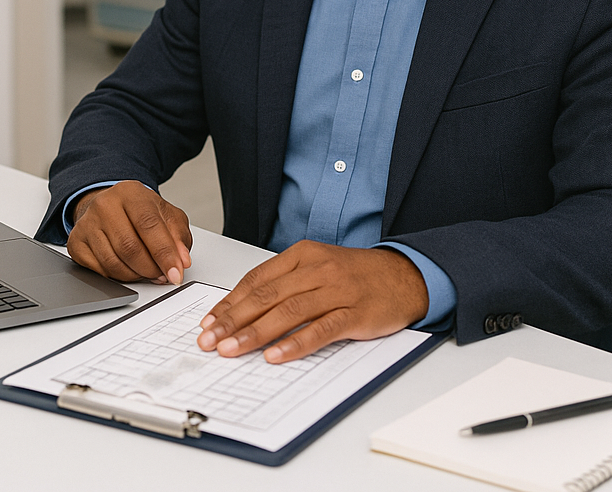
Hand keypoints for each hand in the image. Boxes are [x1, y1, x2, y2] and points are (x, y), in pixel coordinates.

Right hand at [67, 181, 192, 284]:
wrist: (109, 207)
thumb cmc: (139, 212)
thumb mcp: (166, 215)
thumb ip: (178, 236)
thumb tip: (182, 261)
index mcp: (130, 192)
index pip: (149, 225)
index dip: (164, 253)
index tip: (176, 273)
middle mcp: (105, 205)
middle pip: (129, 247)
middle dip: (150, 268)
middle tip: (163, 275)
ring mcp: (87, 224)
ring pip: (113, 263)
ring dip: (135, 276)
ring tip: (147, 272)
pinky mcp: (76, 243)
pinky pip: (99, 271)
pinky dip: (118, 278)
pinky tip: (128, 269)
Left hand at [195, 241, 427, 362]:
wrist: (403, 275)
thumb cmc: (353, 275)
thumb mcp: (316, 268)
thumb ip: (284, 285)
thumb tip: (243, 311)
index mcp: (302, 255)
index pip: (257, 279)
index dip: (229, 302)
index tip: (208, 323)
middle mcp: (316, 269)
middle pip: (266, 296)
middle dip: (232, 320)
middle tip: (209, 340)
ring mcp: (336, 290)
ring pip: (288, 312)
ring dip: (255, 333)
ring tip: (232, 350)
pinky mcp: (355, 313)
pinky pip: (321, 329)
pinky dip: (296, 344)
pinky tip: (276, 356)